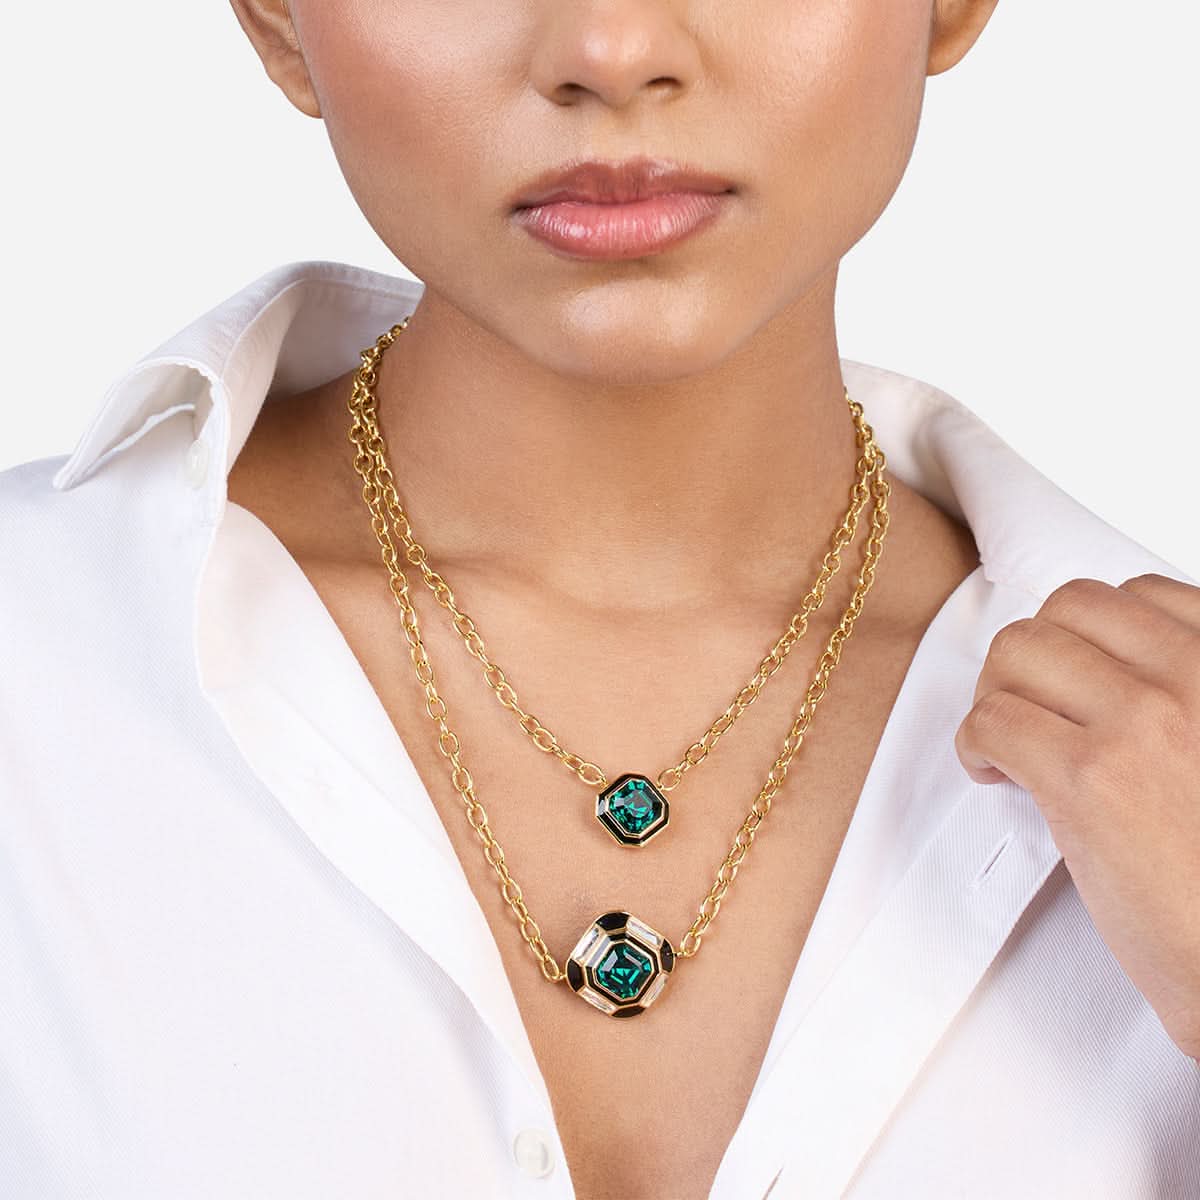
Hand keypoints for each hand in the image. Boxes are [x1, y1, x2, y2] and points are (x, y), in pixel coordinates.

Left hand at [954, 573, 1199, 1062]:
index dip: (1088, 636)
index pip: (1138, 596)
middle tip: (1032, 707)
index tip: (1076, 682)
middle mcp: (1196, 676)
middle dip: (1034, 654)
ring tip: (1012, 743)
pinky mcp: (1089, 778)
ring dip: (998, 692)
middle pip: (1067, 607)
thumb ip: (1185, 697)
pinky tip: (998, 777)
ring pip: (1018, 648)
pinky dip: (975, 744)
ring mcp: (1143, 721)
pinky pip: (991, 718)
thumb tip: (1110, 665)